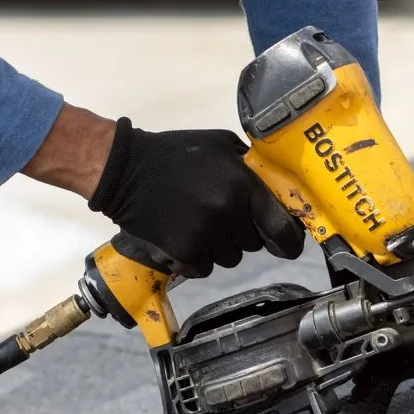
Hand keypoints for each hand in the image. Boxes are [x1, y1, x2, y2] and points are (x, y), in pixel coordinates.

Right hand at [87, 118, 304, 277]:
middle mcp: (228, 211)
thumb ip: (249, 165)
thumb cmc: (176, 153)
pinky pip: (204, 268)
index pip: (281, 227)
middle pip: (253, 244)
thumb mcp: (220, 145)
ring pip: (230, 258)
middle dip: (242, 233)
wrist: (125, 170)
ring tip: (198, 223)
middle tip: (219, 216)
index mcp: (242, 184)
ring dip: (219, 247)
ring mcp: (205, 234)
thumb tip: (274, 187)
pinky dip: (196, 258)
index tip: (288, 247)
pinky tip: (183, 235)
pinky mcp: (182, 252)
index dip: (288, 241)